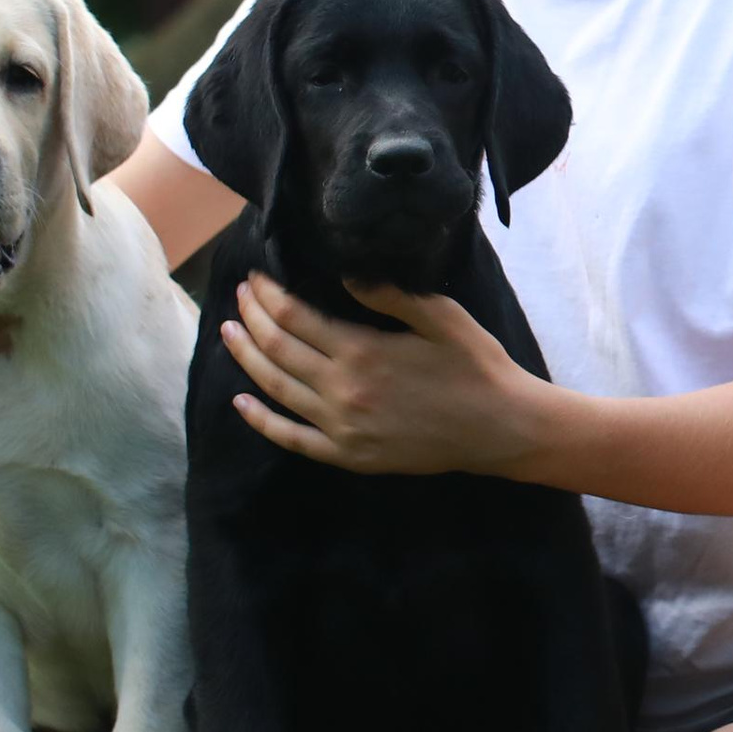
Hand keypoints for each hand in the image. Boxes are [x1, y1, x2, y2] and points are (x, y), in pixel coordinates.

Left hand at [223, 270, 544, 476]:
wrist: (501, 428)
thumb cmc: (478, 367)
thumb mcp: (444, 318)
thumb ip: (392, 296)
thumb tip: (346, 276)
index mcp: (363, 352)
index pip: (295, 318)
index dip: (269, 296)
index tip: (255, 278)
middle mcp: (342, 391)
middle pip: (277, 349)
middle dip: (252, 318)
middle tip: (237, 296)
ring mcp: (341, 427)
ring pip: (276, 389)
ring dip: (247, 358)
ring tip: (230, 333)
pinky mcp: (348, 455)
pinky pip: (291, 439)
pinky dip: (261, 421)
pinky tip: (241, 403)